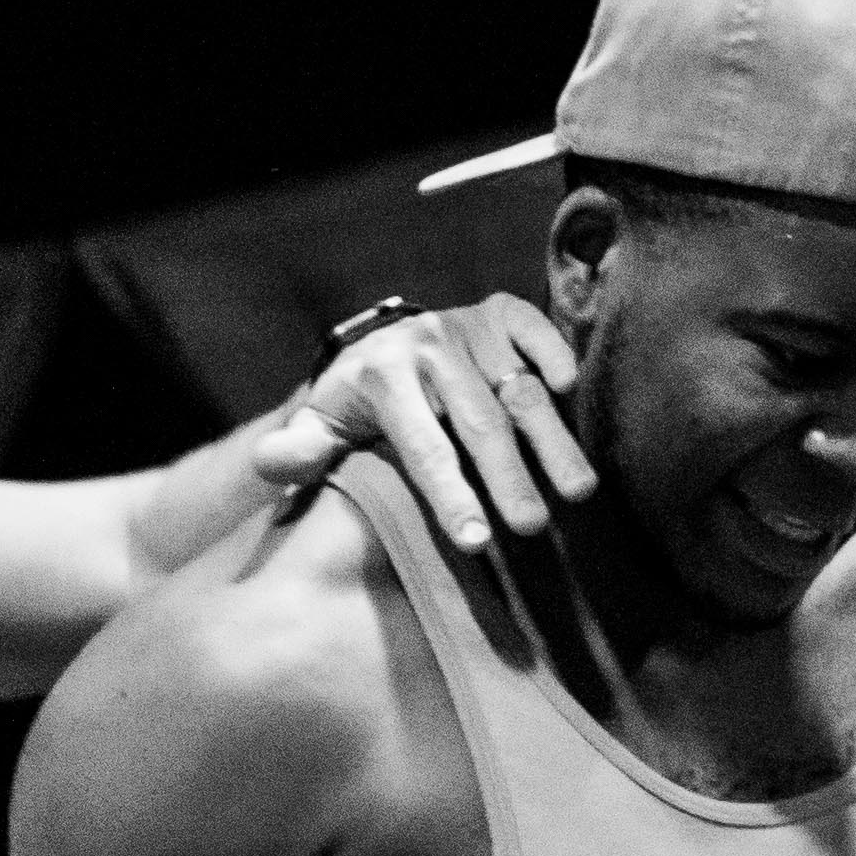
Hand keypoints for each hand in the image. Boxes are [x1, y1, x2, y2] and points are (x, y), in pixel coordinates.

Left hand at [271, 292, 589, 560]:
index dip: (449, 496)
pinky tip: (570, 391)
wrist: (383, 347)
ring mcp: (467, 327)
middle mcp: (426, 344)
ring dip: (551, 440)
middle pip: (478, 422)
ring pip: (518, 389)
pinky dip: (555, 354)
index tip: (475, 542)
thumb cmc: (357, 410)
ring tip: (577, 490)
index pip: (423, 447)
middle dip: (508, 477)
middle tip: (531, 527)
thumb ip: (295, 451)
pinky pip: (534, 329)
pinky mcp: (500, 313)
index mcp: (379, 375)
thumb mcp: (317, 430)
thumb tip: (279, 464)